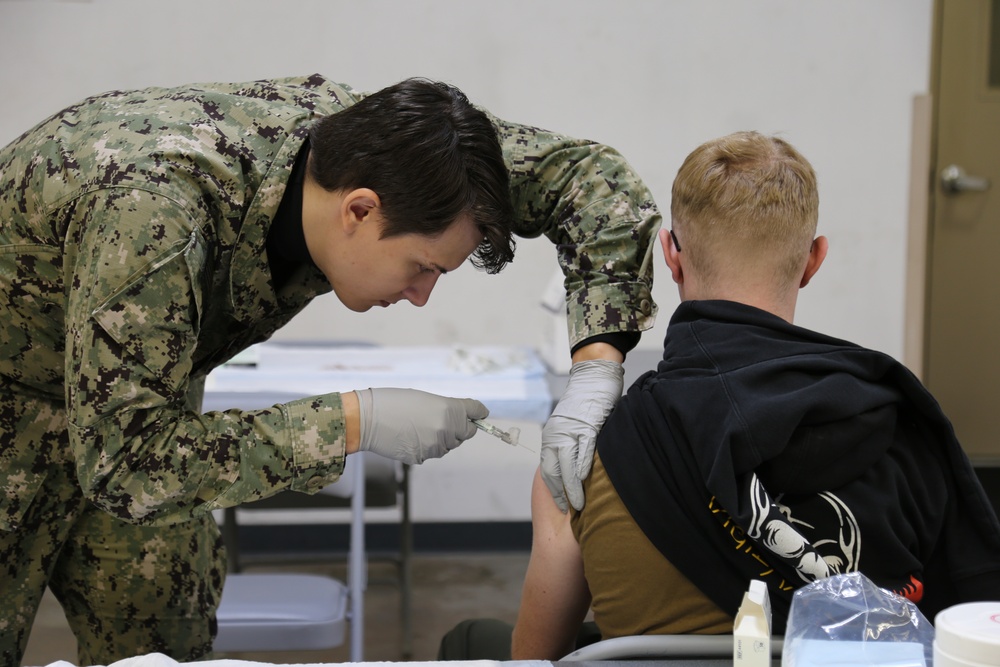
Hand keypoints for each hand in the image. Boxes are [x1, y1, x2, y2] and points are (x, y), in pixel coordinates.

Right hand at [355, 388, 487, 464]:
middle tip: (441, 420)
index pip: (476, 411)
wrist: (368, 418)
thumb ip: (447, 409)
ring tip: (420, 427)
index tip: (480, 414)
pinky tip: (411, 437)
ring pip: (449, 445)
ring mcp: (436, 445)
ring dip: (442, 438)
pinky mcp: (423, 457)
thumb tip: (459, 421)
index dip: (478, 412)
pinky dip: (427, 447)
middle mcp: (447, 428)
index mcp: (450, 409)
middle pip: (466, 432)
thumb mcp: (426, 399)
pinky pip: (432, 453)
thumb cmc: (394, 402)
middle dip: (459, 428)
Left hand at [541, 359, 623, 511]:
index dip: (554, 489)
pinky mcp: (587, 427)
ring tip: (579, 505)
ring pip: (568, 467)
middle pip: (554, 472)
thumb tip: (573, 466)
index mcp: (551, 436)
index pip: (548, 470)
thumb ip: (569, 443)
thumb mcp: (570, 424)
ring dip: (573, 488)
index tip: (560, 505)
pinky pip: (584, 453)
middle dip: (560, 494)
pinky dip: (584, 470)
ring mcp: (571, 432)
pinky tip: (587, 484)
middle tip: (568, 511)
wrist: (593, 376)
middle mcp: (556, 436)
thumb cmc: (585, 402)